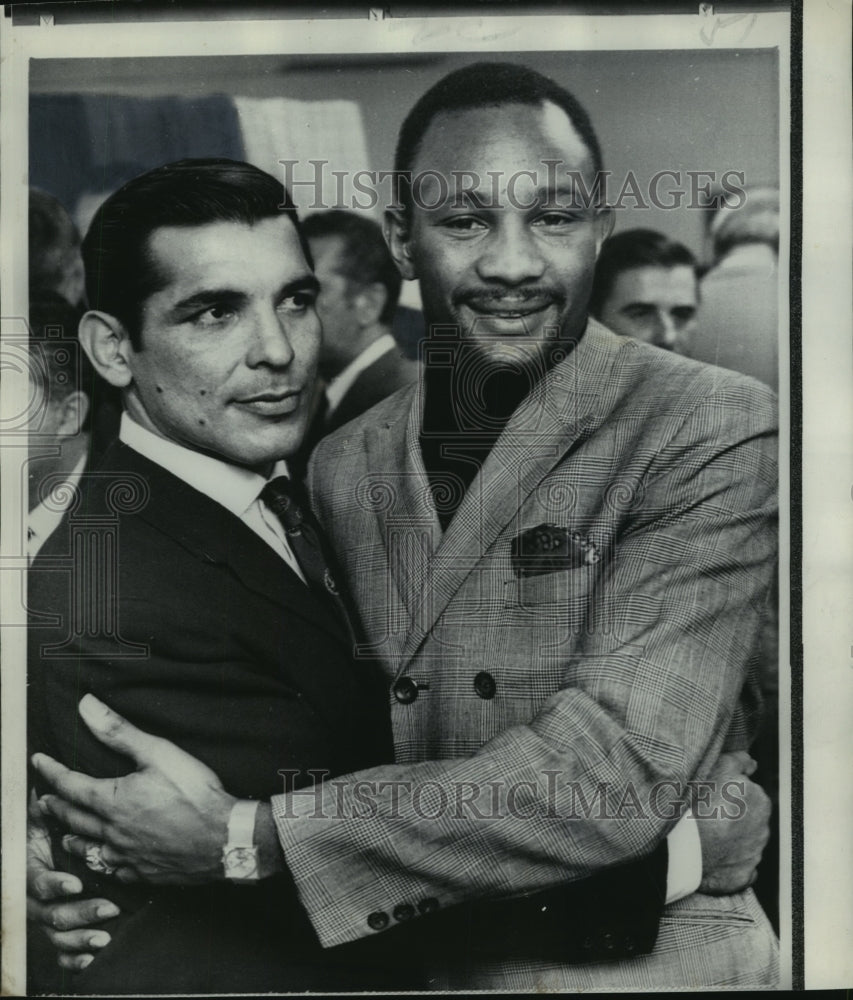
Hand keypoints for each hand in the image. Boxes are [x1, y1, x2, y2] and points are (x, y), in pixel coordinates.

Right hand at [27, 790, 119, 969]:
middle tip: (109, 908)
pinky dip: (73, 959)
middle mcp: (33, 895)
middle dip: (79, 913)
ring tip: (104, 938)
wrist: (44, 840)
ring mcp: (43, 913)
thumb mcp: (43, 811)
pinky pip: (60, 952)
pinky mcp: (56, 927)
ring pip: (55, 935)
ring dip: (79, 939)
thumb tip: (43, 770)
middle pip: (48, 914)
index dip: (52, 884)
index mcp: (28, 867)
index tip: (75, 883)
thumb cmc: (50, 822)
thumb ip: (46, 803)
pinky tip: (91, 959)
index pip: (36, 881)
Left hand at [31, 694, 236, 884]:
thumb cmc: (194, 793)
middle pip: (74, 818)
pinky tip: (104, 860)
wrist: (223, 838)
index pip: (70, 785)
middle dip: (56, 806)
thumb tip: (86, 707)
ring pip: (88, 849)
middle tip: (44, 800)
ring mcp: (126, 855)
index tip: (39, 761)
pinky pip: (112, 869)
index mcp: (112, 801)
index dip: (51, 772)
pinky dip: (100, 862)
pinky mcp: (143, 872)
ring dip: (72, 838)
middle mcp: (112, 831)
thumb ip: (118, 731)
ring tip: (65, 834)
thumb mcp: (157, 753)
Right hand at [696, 751, 771, 893]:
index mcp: (761, 801)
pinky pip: (738, 866)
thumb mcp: (719, 767)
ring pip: (743, 841)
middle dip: (731, 815)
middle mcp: (763, 828)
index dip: (727, 791)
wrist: (685, 846)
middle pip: (747, 817)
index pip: (747, 791)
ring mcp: (753, 854)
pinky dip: (728, 861)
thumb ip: (740, 760)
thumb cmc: (700, 804)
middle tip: (706, 811)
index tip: (711, 793)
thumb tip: (751, 763)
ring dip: (729, 838)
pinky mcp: (743, 876)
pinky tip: (711, 854)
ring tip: (705, 833)